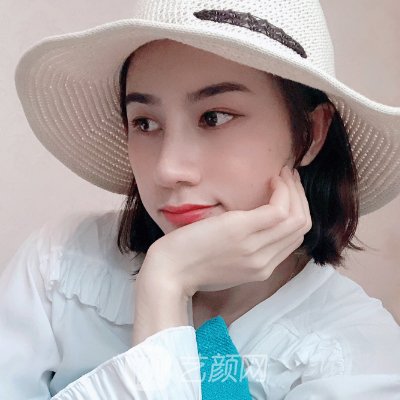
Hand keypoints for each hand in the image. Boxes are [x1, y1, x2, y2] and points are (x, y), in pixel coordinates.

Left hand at [143, 165, 311, 297]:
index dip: (296, 212)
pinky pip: (279, 209)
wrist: (168, 272)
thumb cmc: (190, 264)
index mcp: (261, 269)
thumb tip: (255, 227)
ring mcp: (255, 248)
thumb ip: (245, 251)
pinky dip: (283, 190)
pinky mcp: (242, 231)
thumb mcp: (225, 263)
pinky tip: (273, 178)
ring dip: (294, 190)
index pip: (294, 239)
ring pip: (296, 217)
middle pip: (301, 227)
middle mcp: (263, 262)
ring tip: (282, 174)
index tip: (285, 193)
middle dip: (300, 197)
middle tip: (288, 178)